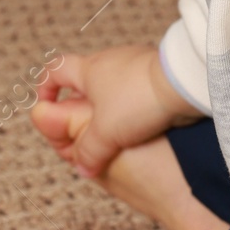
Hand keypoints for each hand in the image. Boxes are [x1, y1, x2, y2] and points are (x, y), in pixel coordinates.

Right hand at [29, 44, 199, 179]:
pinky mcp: (155, 73)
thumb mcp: (105, 134)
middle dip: (80, 104)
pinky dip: (131, 106)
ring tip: (112, 131)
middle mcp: (110, 60)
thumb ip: (88, 153)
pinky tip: (138, 124)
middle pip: (85, 80)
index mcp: (90, 69)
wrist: (183, 84)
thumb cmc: (137, 101)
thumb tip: (82, 168)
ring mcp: (135, 64)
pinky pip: (135, 90)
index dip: (46, 88)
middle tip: (81, 128)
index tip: (48, 107)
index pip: (56, 69)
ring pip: (112, 86)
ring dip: (108, 107)